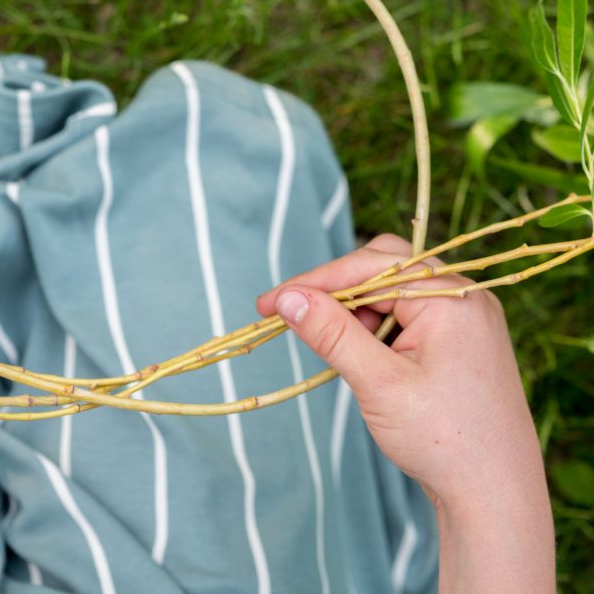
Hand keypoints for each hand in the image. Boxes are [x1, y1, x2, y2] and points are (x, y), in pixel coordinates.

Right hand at [256, 234, 553, 591]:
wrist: (497, 497)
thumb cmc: (443, 441)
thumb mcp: (379, 383)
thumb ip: (332, 334)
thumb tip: (287, 298)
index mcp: (452, 299)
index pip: (370, 266)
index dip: (314, 282)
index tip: (267, 305)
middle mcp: (465, 299)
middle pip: (384, 270)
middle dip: (337, 294)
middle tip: (298, 321)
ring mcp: (466, 320)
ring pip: (394, 295)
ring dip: (357, 316)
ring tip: (340, 356)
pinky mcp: (461, 343)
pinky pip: (409, 317)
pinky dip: (378, 333)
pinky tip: (365, 362)